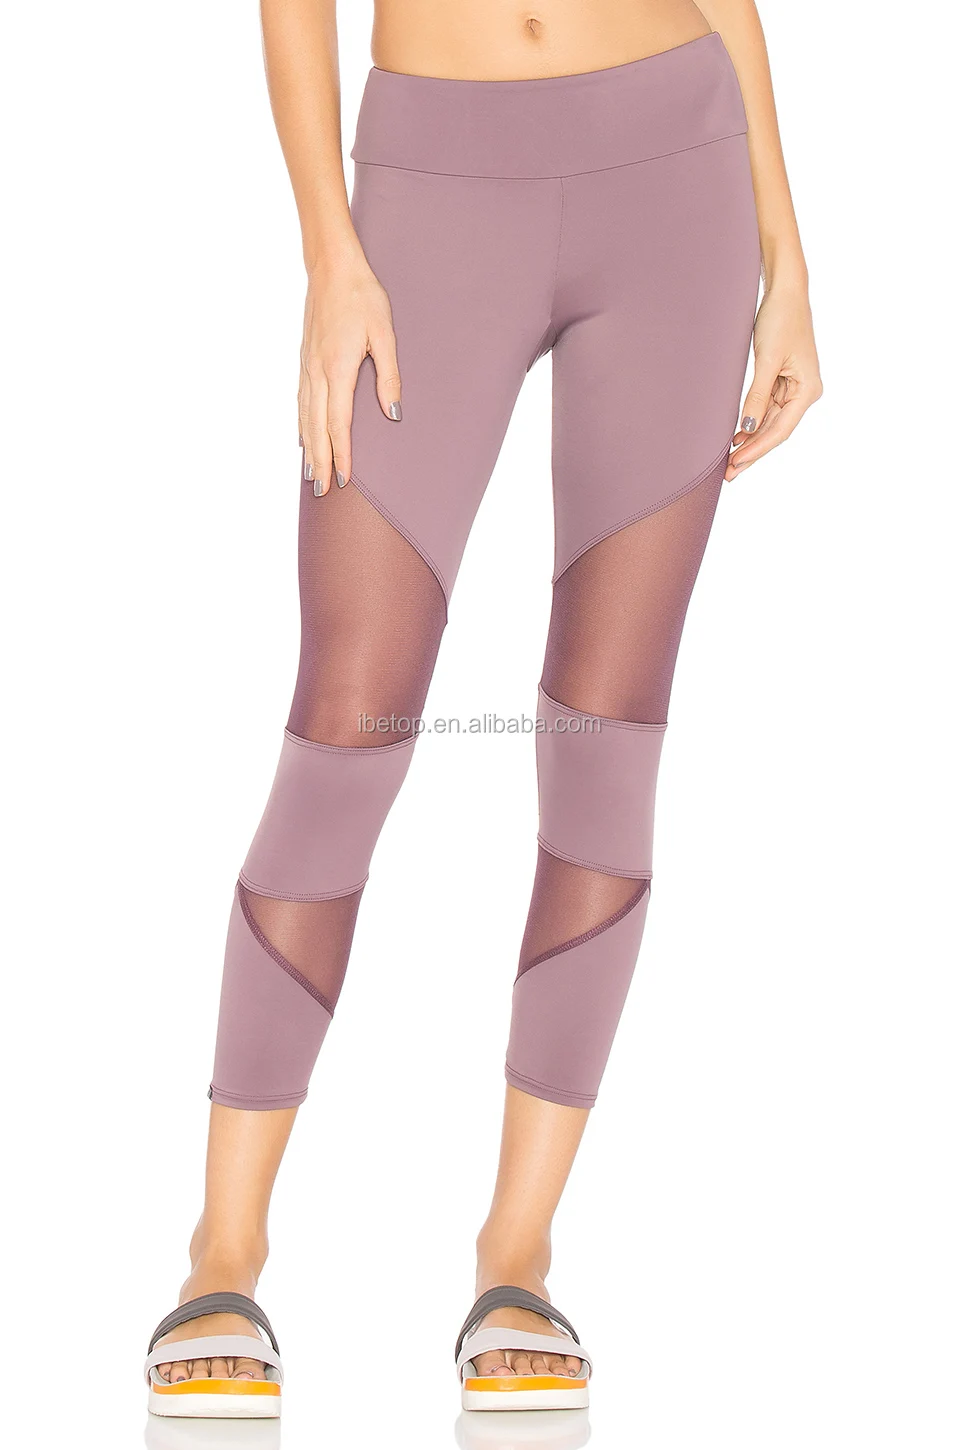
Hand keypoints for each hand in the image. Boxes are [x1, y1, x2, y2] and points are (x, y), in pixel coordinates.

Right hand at [298, 259, 401, 495]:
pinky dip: (300, 423)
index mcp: (337, 368)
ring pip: (304, 416)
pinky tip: (301, 436)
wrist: (331, 265)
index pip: (339, 423)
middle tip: (322, 491)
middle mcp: (317, 371)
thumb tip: (392, 414)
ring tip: (310, 474)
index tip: (345, 478)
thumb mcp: (385, 333)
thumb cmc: (362, 296)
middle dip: (320, 461)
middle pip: (316, 427)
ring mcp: (306, 366)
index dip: (342, 453)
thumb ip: (389, 376)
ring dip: (307, 448)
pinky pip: (300, 400)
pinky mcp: (304, 359)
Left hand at [726, 285, 821, 479]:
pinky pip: (766, 410)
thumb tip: (746, 428)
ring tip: (728, 461)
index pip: (780, 430)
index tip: (735, 464)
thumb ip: (757, 396)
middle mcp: (804, 393)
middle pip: (775, 431)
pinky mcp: (783, 381)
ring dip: (750, 441)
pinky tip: (736, 438)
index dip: (757, 449)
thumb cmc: (781, 319)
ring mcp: (794, 388)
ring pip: (770, 424)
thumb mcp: (767, 359)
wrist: (785, 291)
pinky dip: (751, 423)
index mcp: (808, 390)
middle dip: (752, 452)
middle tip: (728, 474)